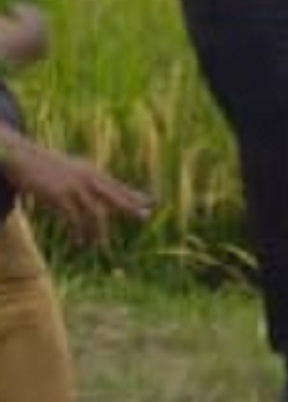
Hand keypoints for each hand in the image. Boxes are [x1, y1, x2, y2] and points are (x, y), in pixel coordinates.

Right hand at [0, 132, 149, 237]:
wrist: (21, 156)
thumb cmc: (45, 166)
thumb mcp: (70, 169)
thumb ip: (86, 180)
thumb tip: (99, 193)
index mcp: (91, 171)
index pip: (117, 185)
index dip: (134, 195)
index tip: (152, 202)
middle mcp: (87, 177)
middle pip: (114, 194)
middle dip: (130, 206)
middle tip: (146, 216)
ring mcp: (75, 186)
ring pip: (96, 211)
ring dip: (99, 231)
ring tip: (102, 245)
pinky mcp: (60, 195)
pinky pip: (74, 218)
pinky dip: (78, 232)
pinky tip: (80, 242)